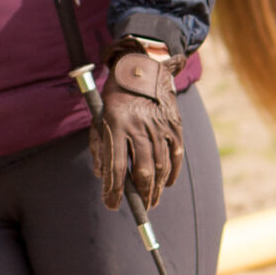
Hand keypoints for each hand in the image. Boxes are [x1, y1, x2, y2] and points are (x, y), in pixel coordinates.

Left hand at [89, 40, 182, 210]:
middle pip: (143, 171)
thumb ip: (99, 149)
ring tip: (151, 201)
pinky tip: (166, 184)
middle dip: (140, 194)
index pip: (116, 166)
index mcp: (116, 123)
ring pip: (161, 166)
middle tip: (138, 207)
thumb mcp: (99, 119)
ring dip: (156, 189)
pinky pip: (176, 155)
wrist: (140, 67)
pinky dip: (172, 173)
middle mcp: (139, 125)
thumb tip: (104, 178)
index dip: (114, 190)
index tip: (111, 204)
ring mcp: (159, 125)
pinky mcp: (174, 124)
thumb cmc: (113, 98)